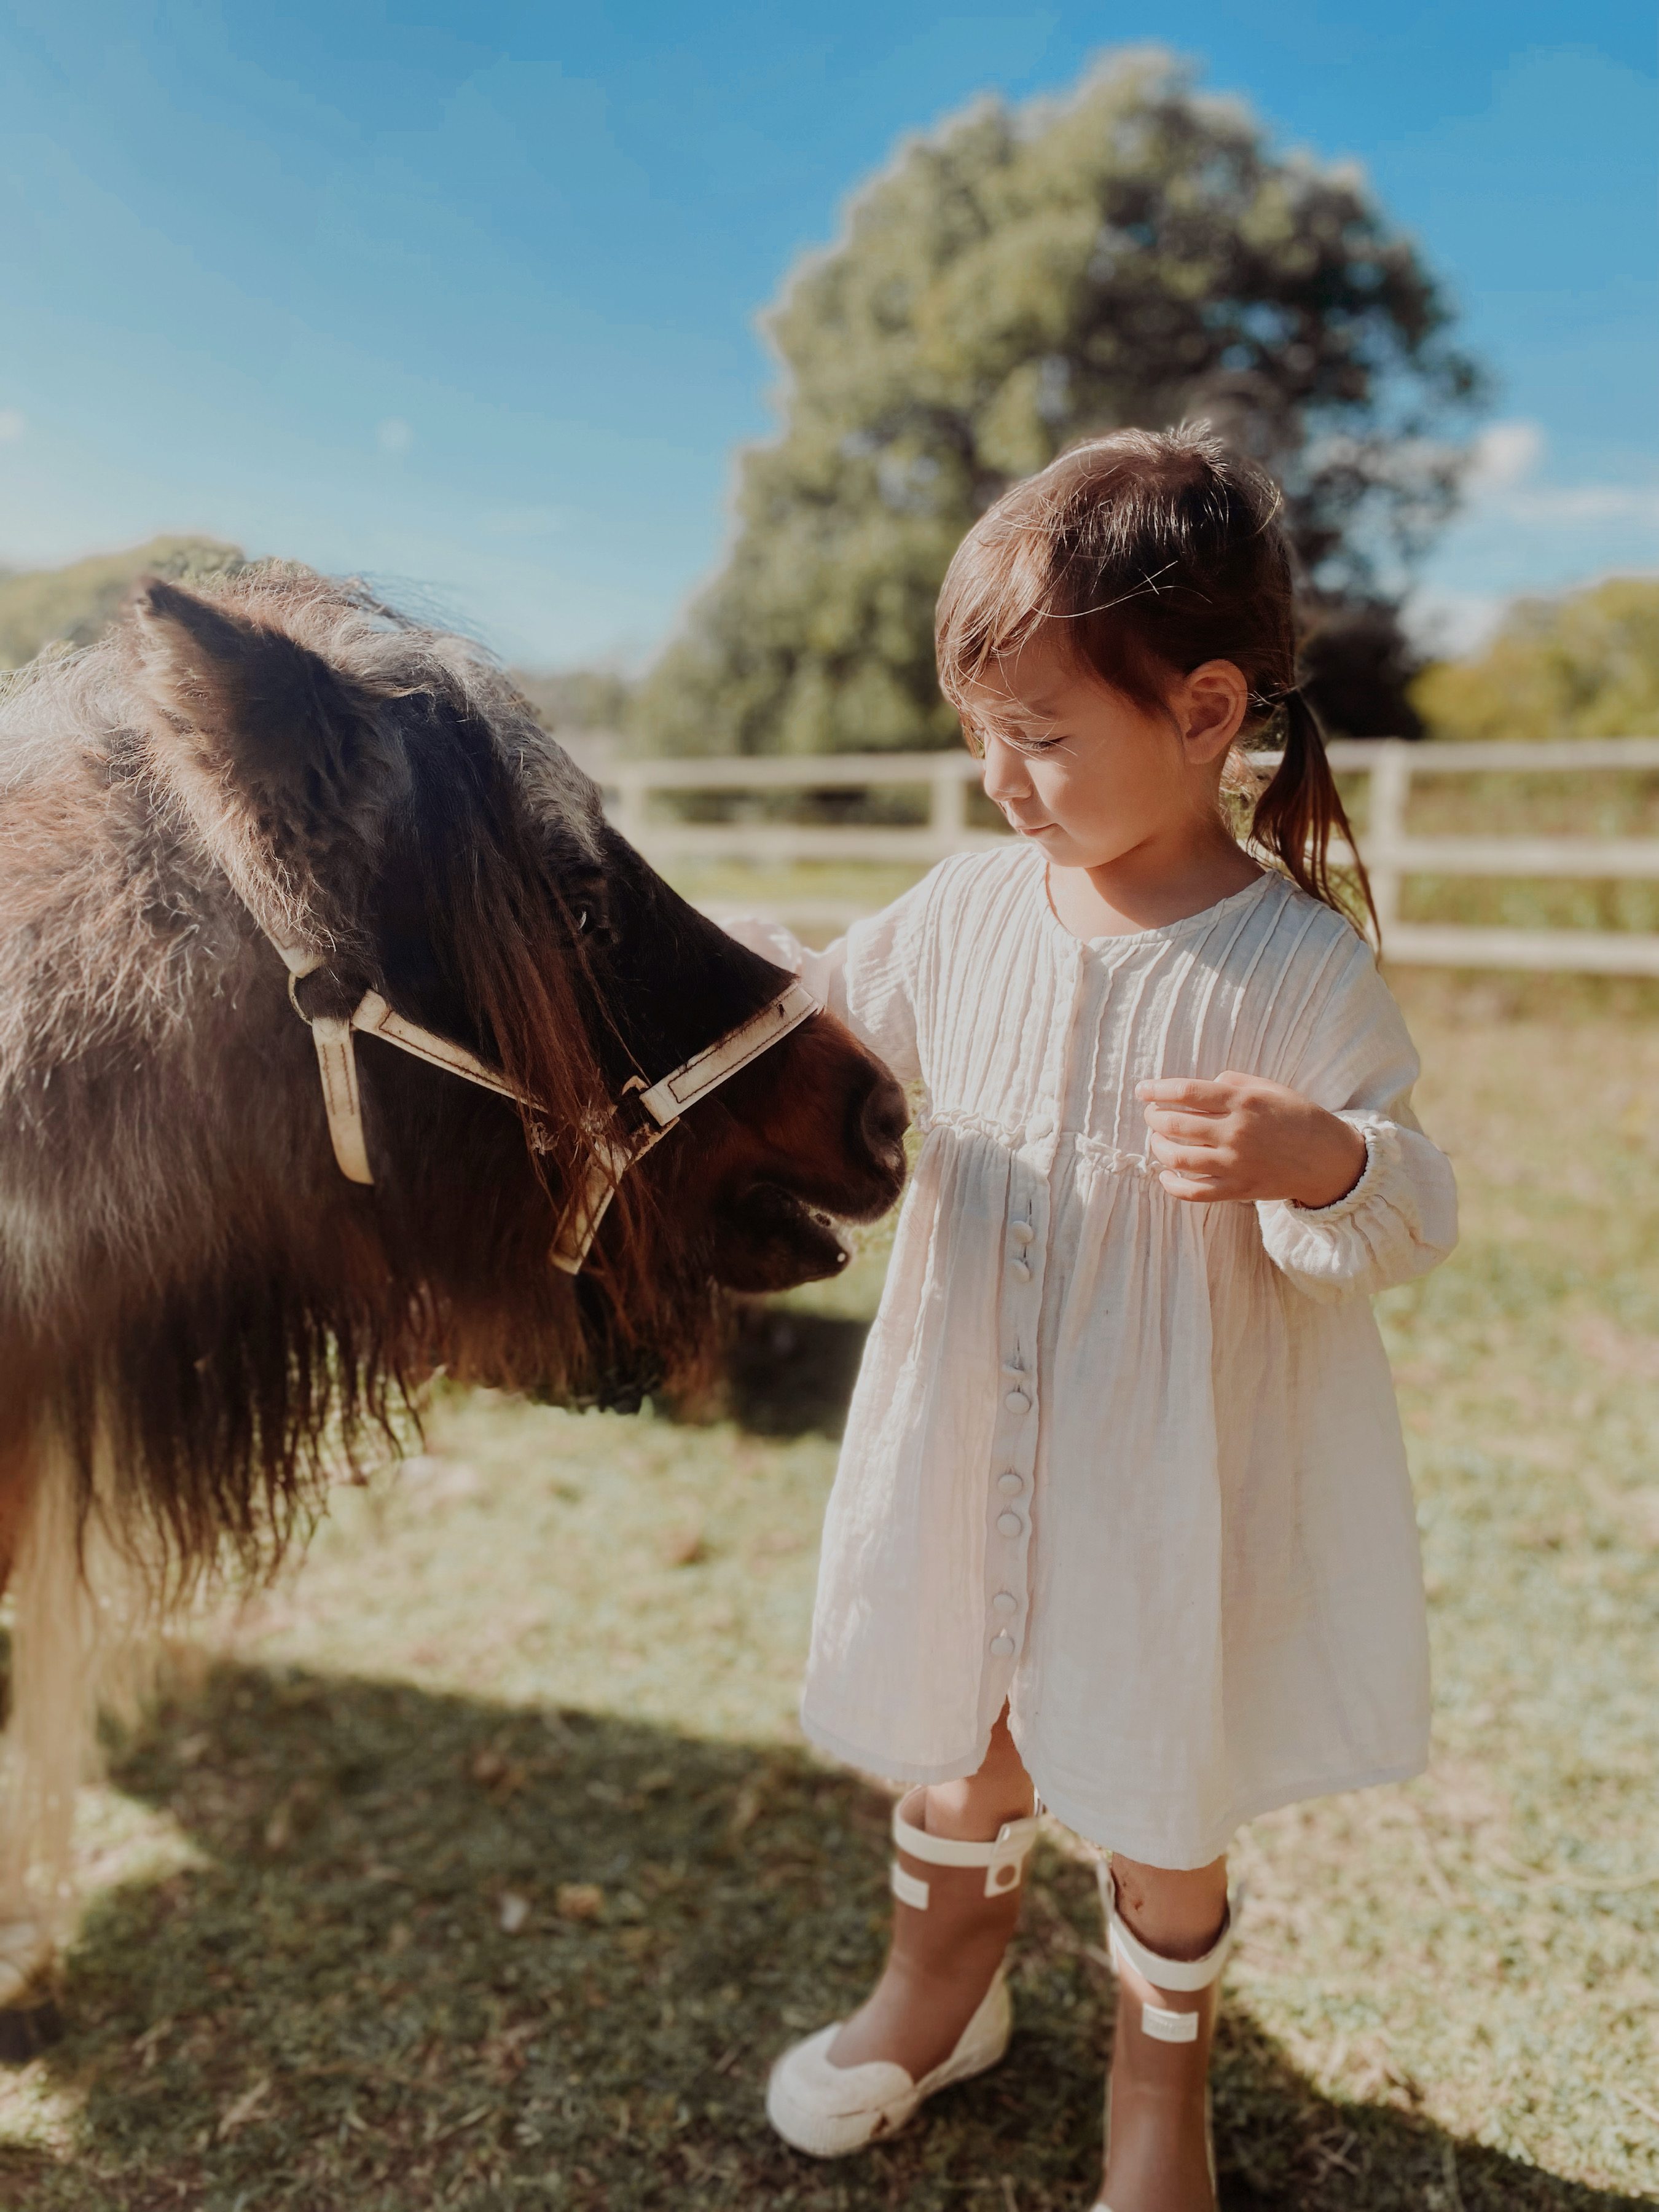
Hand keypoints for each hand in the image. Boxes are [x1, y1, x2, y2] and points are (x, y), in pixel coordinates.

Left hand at [1137, 1072, 1367, 1208]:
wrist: (1330, 1159)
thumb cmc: (1299, 1118)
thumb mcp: (1271, 1088)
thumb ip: (1234, 1082)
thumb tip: (1202, 1085)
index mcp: (1242, 1101)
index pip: (1186, 1092)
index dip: (1157, 1090)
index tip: (1142, 1090)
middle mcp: (1235, 1131)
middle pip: (1175, 1124)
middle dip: (1154, 1118)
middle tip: (1152, 1114)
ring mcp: (1235, 1163)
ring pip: (1177, 1158)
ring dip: (1158, 1147)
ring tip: (1157, 1140)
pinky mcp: (1238, 1189)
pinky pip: (1194, 1191)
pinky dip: (1172, 1184)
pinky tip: (1165, 1175)